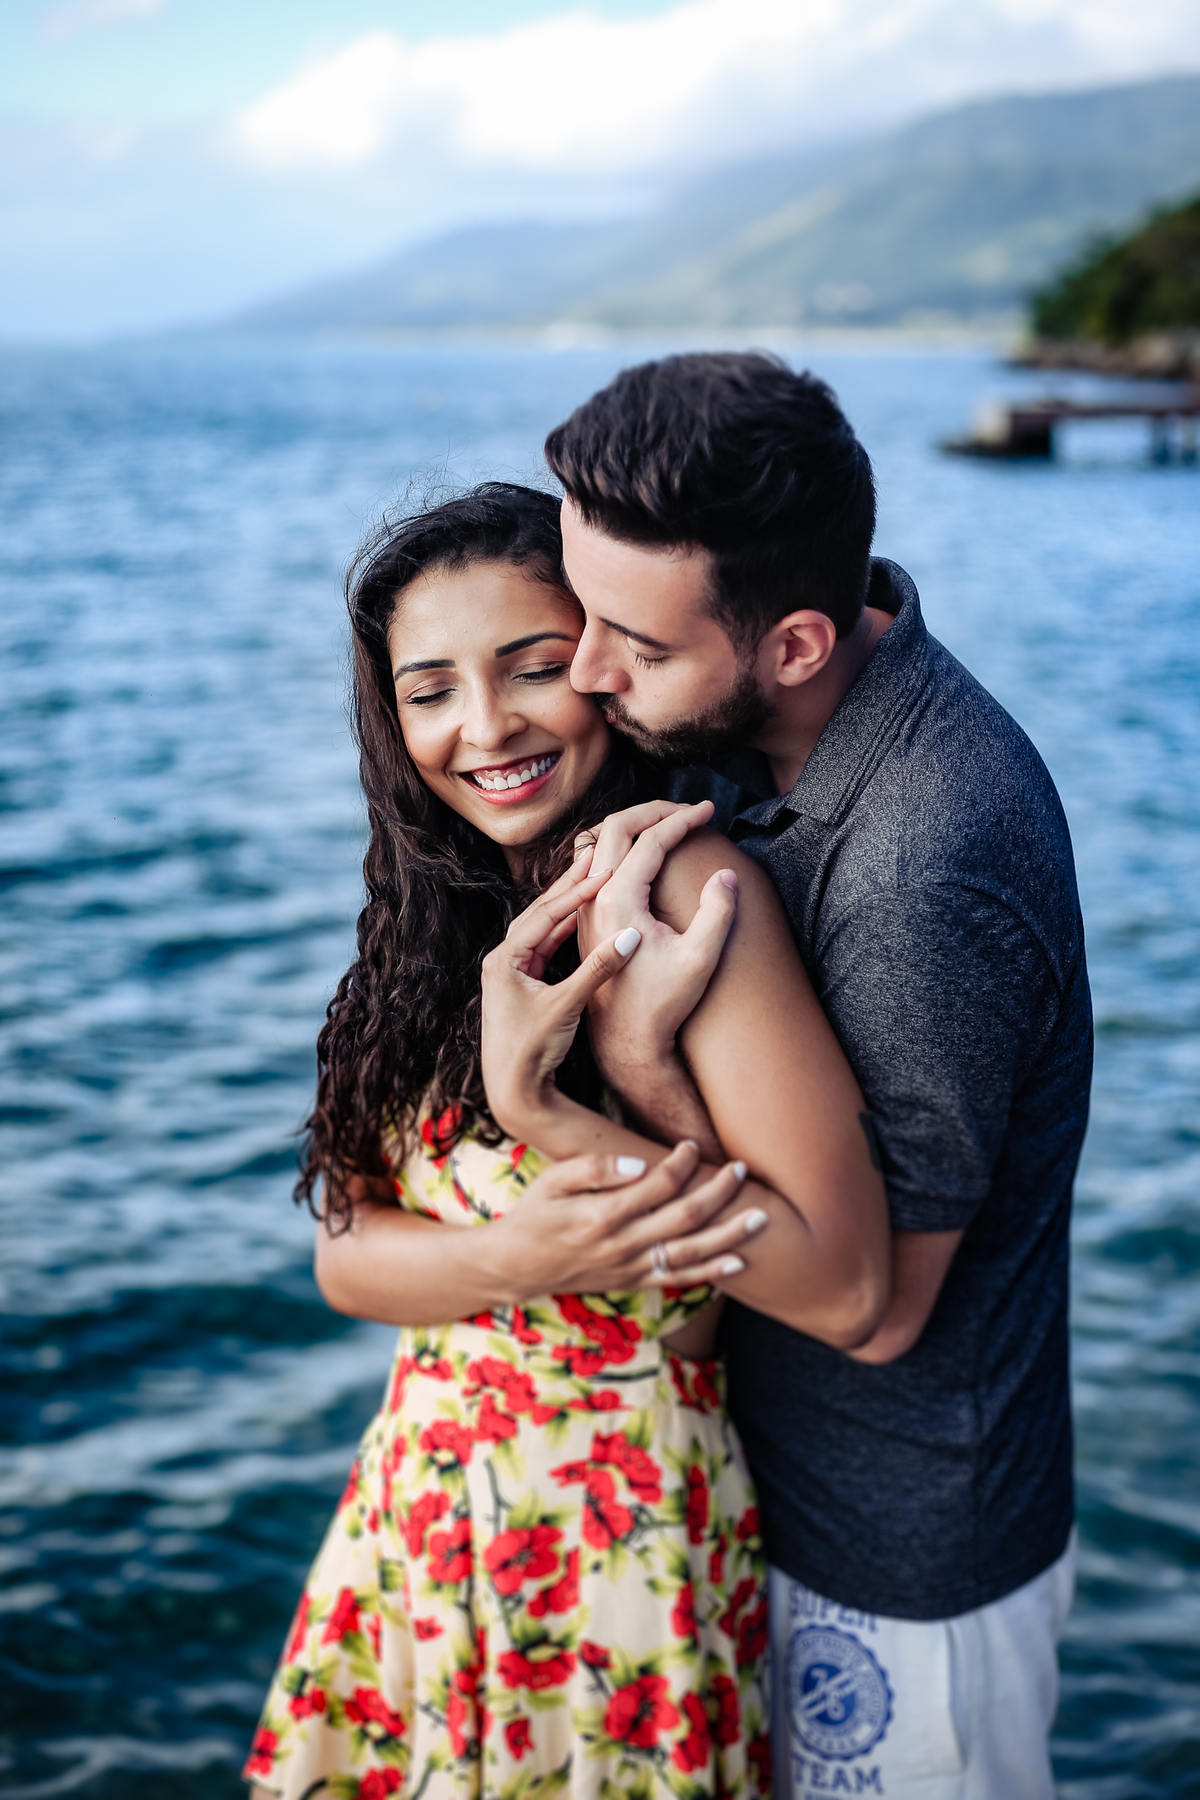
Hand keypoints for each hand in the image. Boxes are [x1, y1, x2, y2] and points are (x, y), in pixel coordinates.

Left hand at [480, 851, 640, 1137]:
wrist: (512, 1092)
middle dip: (570, 886)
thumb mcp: (567, 1007)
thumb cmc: (532, 1052)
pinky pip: (546, 946)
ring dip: (569, 904)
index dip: (576, 891)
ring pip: (543, 927)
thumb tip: (630, 935)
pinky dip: (565, 930)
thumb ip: (597, 970)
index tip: (606, 869)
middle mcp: (503, 960)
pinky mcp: (522, 984)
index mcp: (505, 960)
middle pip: (541, 912)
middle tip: (598, 856)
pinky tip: (584, 916)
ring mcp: (511, 972)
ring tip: (595, 877)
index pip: (545, 914)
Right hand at [484, 1140, 767, 1298]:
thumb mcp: (552, 1181)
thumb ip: (594, 1168)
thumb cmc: (535, 1214)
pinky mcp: (633, 1282)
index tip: (692, 1146)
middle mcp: (621, 1245)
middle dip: (717, 1193)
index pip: (656, 1186)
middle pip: (683, 1218)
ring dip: (729, 1235)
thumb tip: (640, 1162)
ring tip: (760, 1217)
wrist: (517, 1266)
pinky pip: (678, 1278)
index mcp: (601, 1215)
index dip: (680, 1164)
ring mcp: (630, 1268)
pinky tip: (738, 1260)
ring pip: (690, 1252)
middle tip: (740, 1170)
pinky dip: (711, 1272)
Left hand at [576, 802, 737, 1074]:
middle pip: (615, 828)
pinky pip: (596, 863)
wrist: (626, 1041)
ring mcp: (586, 907)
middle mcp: (594, 898)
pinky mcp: (587, 918)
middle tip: (689, 808)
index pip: (650, 840)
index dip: (683, 819)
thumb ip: (717, 913)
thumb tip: (725, 875)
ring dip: (636, 825)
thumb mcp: (700, 960)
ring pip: (600, 843)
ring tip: (670, 822)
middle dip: (654, 810)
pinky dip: (622, 845)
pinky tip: (644, 852)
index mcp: (618, 901)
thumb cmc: (662, 1004)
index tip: (711, 809)